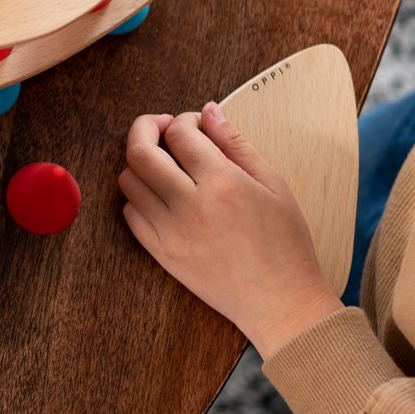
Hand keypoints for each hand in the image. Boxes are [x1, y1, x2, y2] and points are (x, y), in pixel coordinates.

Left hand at [118, 104, 342, 357]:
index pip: (180, 133)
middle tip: (161, 128)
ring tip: (163, 163)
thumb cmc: (285, 245)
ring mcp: (170, 231)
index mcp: (222, 182)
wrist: (281, 302)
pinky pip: (131, 214)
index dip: (183, 120)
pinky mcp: (161, 253)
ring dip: (140, 163)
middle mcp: (189, 204)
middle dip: (145, 128)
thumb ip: (236, 143)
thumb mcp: (273, 184)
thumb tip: (209, 111)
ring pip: (129, 181)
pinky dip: (138, 196)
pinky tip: (161, 195)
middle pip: (140, 152)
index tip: (192, 124)